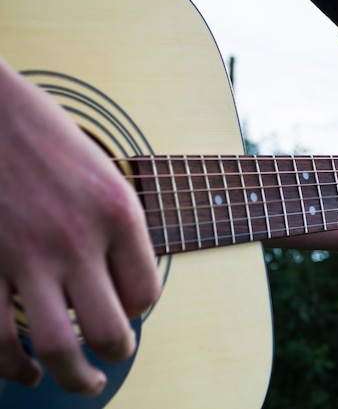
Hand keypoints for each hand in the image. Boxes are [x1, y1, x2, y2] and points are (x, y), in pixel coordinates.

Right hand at [0, 58, 159, 393]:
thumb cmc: (44, 134)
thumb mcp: (102, 171)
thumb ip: (117, 226)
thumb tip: (121, 279)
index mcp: (117, 212)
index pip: (145, 291)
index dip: (140, 307)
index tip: (130, 307)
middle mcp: (76, 239)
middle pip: (111, 331)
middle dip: (119, 354)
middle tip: (117, 356)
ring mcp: (25, 255)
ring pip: (57, 347)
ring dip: (74, 378)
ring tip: (85, 382)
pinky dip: (10, 367)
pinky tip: (23, 371)